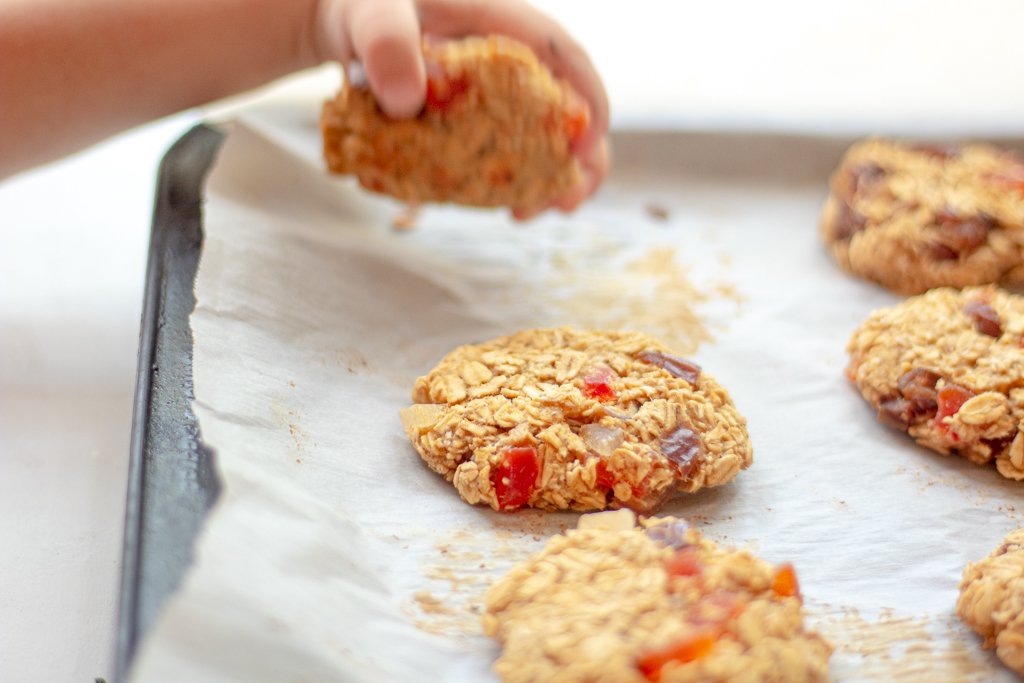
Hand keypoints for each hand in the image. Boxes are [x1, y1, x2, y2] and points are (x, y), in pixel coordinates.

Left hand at [315, 0, 609, 216]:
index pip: (562, 55)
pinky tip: (503, 205)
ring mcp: (493, 91)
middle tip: (566, 201)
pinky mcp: (473, 118)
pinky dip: (509, 180)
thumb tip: (407, 101)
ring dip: (547, 177)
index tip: (584, 146)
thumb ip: (386, 42)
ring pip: (541, 134)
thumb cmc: (362, 7)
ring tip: (528, 214)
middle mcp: (508, 57)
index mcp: (499, 19)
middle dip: (578, 157)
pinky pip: (504, 149)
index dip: (586, 100)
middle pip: (567, 105)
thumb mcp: (371, 12)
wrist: (340, 22)